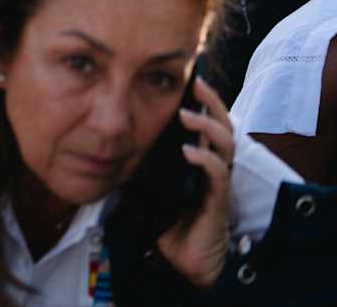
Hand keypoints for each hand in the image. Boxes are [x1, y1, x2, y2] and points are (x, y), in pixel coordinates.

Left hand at [156, 77, 233, 288]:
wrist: (183, 258)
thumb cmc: (168, 216)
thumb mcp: (150, 179)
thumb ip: (142, 157)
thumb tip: (111, 134)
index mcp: (199, 156)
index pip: (206, 120)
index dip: (202, 100)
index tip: (190, 77)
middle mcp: (213, 163)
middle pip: (222, 124)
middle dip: (211, 102)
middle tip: (197, 84)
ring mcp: (218, 181)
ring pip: (225, 144)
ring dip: (207, 126)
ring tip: (186, 115)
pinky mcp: (218, 200)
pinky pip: (218, 175)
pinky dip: (205, 160)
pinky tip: (190, 152)